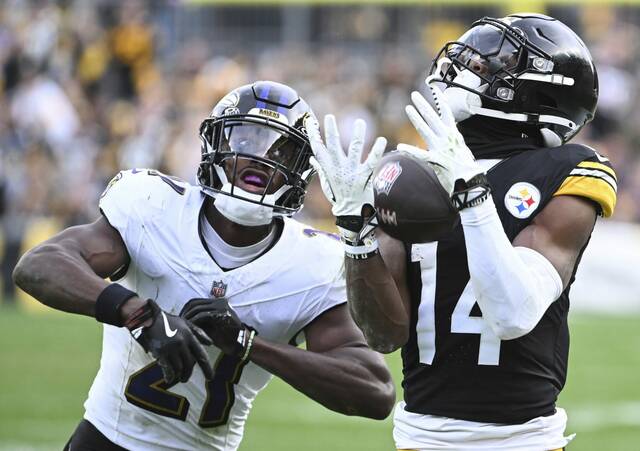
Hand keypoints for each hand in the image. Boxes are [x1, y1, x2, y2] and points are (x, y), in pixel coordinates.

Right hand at [130, 299, 214, 383]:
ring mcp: (171, 348)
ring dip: (179, 375)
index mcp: (190, 336)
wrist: (150, 318)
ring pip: (179, 368)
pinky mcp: (160, 353)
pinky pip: (167, 369)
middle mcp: (182, 343)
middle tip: (185, 378)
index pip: (201, 355)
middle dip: (188, 374)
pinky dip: (169, 376)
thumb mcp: (186, 323)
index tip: (210, 377)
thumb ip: (199, 333)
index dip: (207, 368)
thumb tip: (211, 343)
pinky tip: (169, 379)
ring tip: (178, 377)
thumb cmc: (169, 321)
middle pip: (189, 365)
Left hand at [180, 298, 255, 360]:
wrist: (241, 344)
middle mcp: (220, 302)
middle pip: (194, 303)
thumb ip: (200, 321)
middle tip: (177, 323)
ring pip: (197, 308)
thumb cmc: (226, 338)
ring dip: (188, 317)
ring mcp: (222, 307)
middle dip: (184, 313)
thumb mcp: (211, 326)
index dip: (185, 310)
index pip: (196, 302)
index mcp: (217, 303)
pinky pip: (203, 315)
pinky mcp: (222, 314)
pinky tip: (189, 329)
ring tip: (182, 327)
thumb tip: (183, 321)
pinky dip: (194, 321)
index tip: (179, 319)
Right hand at [305, 114, 386, 231]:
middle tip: (329, 117)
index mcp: (328, 169)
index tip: (310, 122)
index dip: (313, 135)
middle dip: (330, 131)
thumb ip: (321, 168)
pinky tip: (381, 140)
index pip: (317, 149)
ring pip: (353, 150)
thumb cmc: (339, 197)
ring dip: (357, 135)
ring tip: (359, 122)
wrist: (351, 214)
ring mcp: (350, 173)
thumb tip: (313, 158)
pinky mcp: (363, 177)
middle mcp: (338, 169)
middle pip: (332, 146)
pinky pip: (371, 162)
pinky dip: (376, 151)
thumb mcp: (327, 183)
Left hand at [402, 84, 482, 194]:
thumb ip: (452, 136)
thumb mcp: (460, 145)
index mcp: (453, 133)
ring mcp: (440, 147)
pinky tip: (401, 146)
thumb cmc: (465, 164)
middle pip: (433, 117)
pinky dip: (411, 150)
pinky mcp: (435, 160)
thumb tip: (449, 128)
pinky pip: (421, 154)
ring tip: (408, 108)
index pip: (446, 112)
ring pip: (425, 129)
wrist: (470, 179)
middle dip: (423, 104)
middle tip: (414, 95)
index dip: (440, 99)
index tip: (433, 88)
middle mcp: (446, 137)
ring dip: (416, 118)